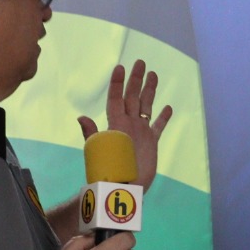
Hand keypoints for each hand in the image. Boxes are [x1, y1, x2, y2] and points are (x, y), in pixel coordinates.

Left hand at [78, 60, 172, 190]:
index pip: (116, 99)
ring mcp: (140, 132)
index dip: (117, 83)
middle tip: (140, 62)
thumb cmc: (108, 171)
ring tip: (153, 75)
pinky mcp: (151, 142)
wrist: (124, 187)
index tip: (120, 67)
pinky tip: (168, 108)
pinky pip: (158, 126)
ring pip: (146, 106)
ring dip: (149, 91)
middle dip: (136, 79)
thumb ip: (92, 133)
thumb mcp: (99, 149)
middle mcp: (129, 124)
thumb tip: (81, 117)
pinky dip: (163, 117)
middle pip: (133, 97)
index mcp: (116, 124)